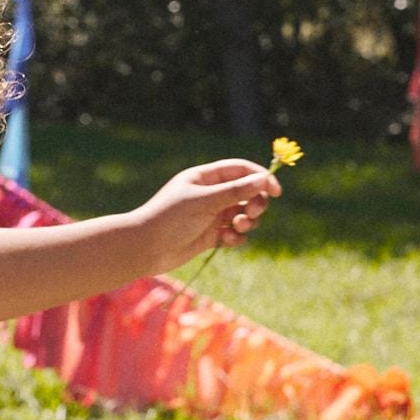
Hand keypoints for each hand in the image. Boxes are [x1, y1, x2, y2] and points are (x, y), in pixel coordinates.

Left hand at [135, 159, 279, 273]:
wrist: (144, 249)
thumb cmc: (169, 219)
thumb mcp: (203, 202)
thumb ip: (233, 191)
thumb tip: (262, 179)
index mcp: (204, 178)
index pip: (240, 170)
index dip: (260, 177)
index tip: (275, 190)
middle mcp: (209, 194)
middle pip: (246, 192)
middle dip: (255, 202)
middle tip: (251, 213)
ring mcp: (210, 215)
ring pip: (242, 214)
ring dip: (247, 221)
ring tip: (237, 228)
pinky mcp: (209, 236)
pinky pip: (234, 234)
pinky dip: (236, 237)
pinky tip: (227, 241)